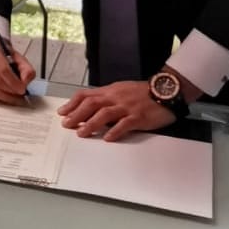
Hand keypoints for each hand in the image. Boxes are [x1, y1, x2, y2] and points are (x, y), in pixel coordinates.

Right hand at [0, 36, 35, 104]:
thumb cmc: (4, 54)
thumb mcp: (18, 58)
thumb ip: (26, 69)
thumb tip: (26, 81)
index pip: (3, 70)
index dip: (13, 82)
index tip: (22, 89)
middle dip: (10, 91)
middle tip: (19, 96)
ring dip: (4, 96)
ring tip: (13, 98)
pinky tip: (3, 96)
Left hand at [57, 81, 174, 140]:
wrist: (166, 90)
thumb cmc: (143, 92)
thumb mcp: (121, 90)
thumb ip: (106, 98)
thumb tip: (89, 108)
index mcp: (110, 91)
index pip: (86, 95)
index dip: (72, 104)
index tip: (62, 112)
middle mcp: (116, 97)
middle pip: (92, 104)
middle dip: (77, 114)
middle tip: (66, 124)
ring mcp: (127, 107)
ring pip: (105, 114)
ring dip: (91, 124)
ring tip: (81, 133)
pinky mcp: (139, 116)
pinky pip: (125, 124)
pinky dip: (115, 131)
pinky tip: (107, 138)